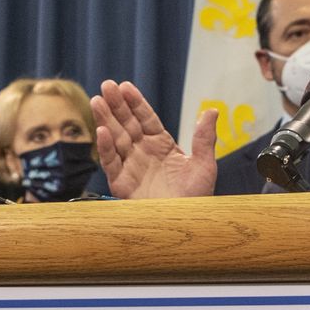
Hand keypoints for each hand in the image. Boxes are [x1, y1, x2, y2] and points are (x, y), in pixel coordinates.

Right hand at [90, 80, 217, 198]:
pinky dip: (106, 148)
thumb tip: (212, 110)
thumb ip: (204, 138)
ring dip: (106, 120)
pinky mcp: (121, 183)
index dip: (136, 103)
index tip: (125, 86)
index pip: (146, 118)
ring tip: (97, 101)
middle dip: (116, 106)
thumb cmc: (196, 198)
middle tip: (107, 86)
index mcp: (162, 145)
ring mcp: (131, 166)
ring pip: (116, 139)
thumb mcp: (204, 165)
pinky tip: (102, 131)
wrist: (185, 223)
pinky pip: (111, 163)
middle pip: (127, 124)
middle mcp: (143, 153)